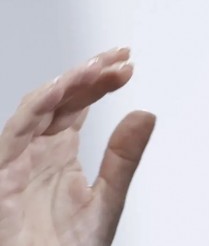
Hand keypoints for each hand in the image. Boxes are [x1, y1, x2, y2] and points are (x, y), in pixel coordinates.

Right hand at [0, 47, 155, 245]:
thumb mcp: (106, 198)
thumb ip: (124, 157)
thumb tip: (145, 115)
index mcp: (59, 153)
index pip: (79, 104)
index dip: (101, 81)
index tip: (127, 65)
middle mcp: (37, 151)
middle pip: (60, 98)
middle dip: (89, 73)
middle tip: (118, 58)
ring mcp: (18, 160)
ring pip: (37, 107)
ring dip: (66, 83)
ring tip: (96, 67)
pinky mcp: (4, 175)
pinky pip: (14, 133)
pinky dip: (36, 108)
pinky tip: (59, 90)